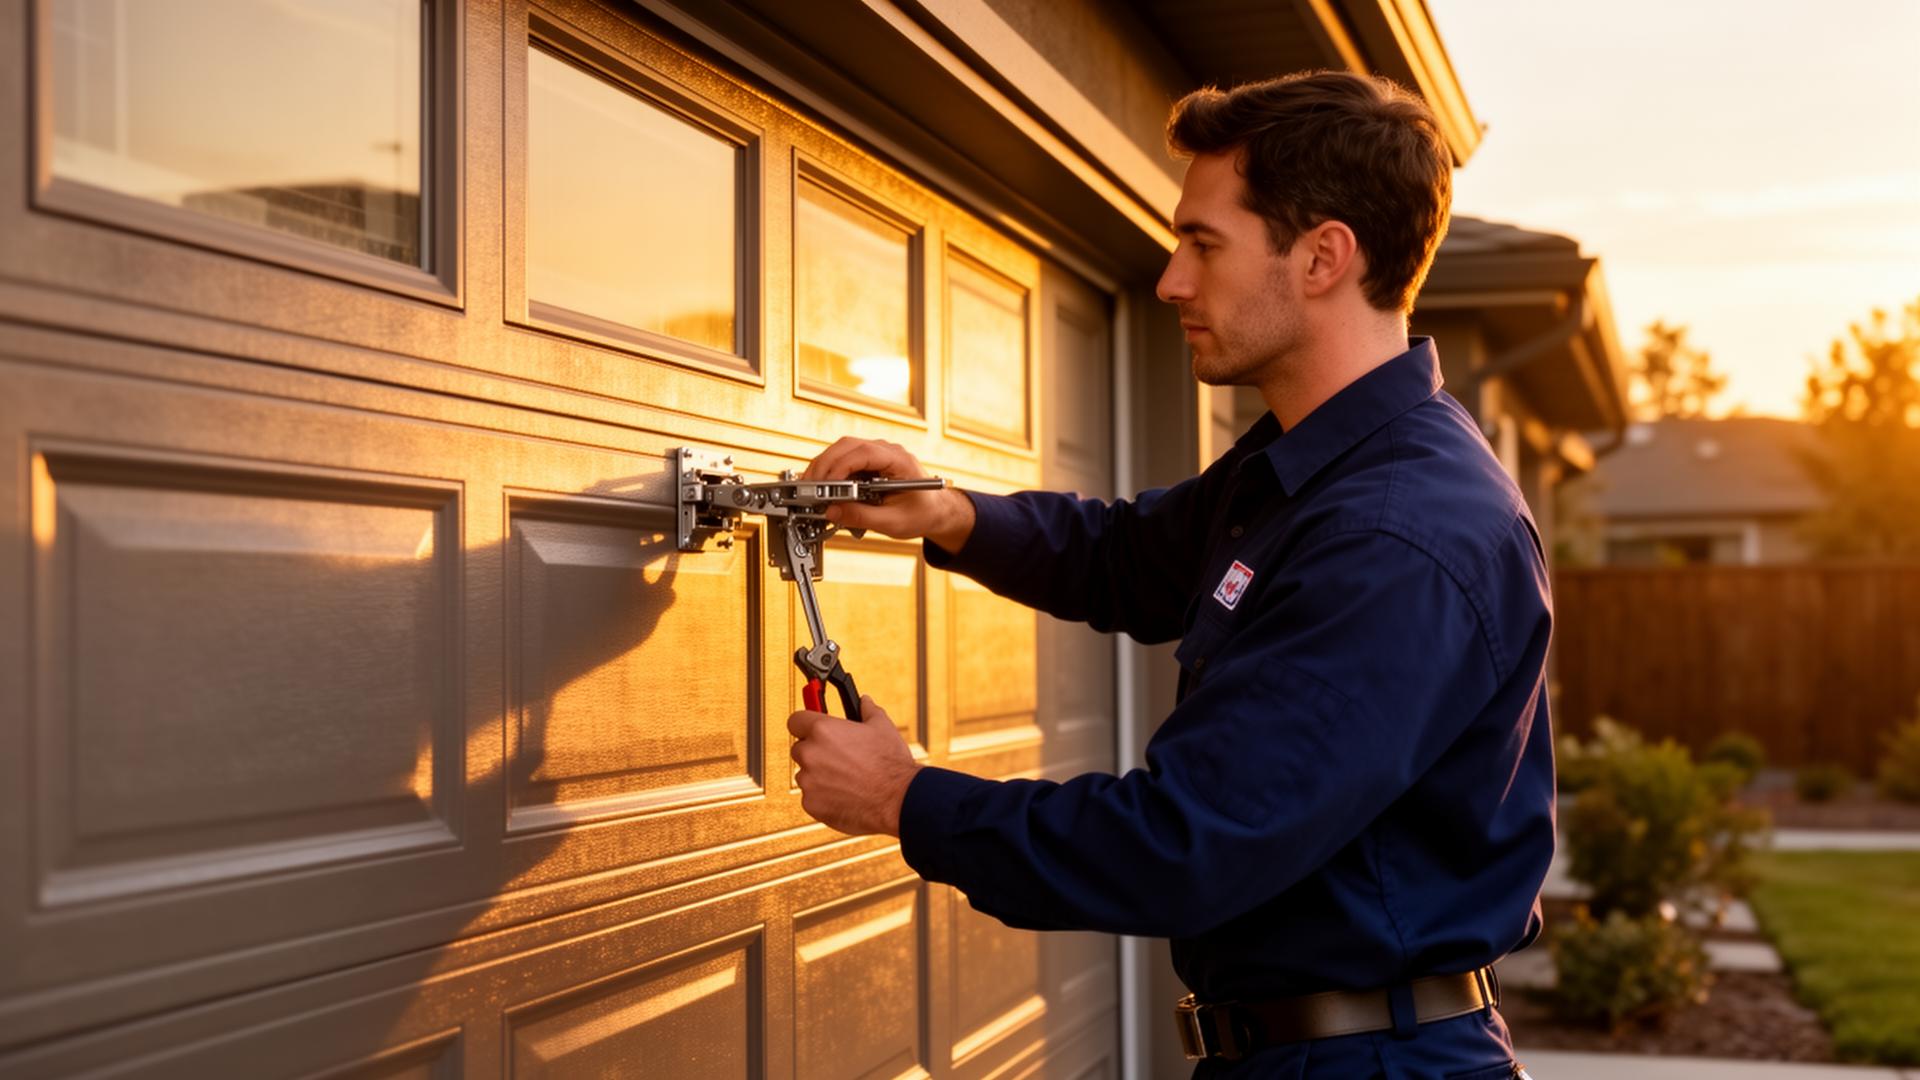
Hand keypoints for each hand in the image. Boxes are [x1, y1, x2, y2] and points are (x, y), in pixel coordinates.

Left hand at [788, 695, 921, 835]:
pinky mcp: (811, 804)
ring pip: (805, 774)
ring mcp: (808, 781)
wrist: (898, 800)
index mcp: (823, 730)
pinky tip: (846, 794)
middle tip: (838, 756)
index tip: (812, 728)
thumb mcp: (882, 727)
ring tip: (847, 778)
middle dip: (814, 751)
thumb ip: (868, 710)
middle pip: (799, 748)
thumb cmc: (890, 764)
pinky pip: (811, 796)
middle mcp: (810, 754)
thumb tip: (864, 702)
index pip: (796, 720)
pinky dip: (823, 796)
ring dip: (819, 775)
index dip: (805, 724)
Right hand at [802, 437, 974, 551]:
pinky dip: (830, 470)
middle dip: (825, 464)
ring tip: (811, 487)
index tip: (826, 485)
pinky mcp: (869, 462)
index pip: (864, 453)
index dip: (840, 467)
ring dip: (824, 466)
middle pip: (847, 446)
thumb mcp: (893, 521)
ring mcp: (878, 454)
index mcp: (900, 460)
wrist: (935, 511)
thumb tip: (833, 512)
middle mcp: (888, 451)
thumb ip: (862, 517)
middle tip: (809, 487)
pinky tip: (822, 486)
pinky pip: (845, 459)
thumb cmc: (923, 513)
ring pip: (842, 449)